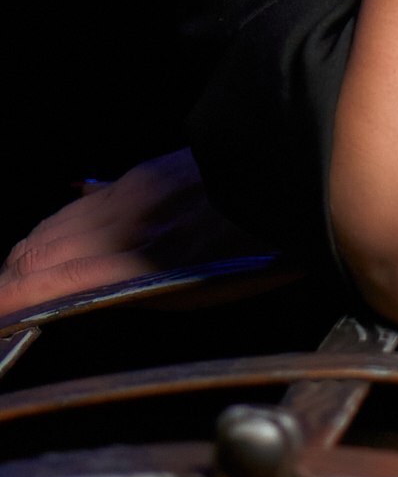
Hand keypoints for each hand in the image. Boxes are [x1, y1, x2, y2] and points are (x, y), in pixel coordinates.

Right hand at [0, 149, 264, 317]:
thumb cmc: (259, 244)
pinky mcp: (145, 173)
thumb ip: (140, 291)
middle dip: (13, 279)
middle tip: (7, 301)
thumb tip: (90, 291)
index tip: (2, 309)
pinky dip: (58, 226)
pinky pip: (85, 202)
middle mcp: (126, 219)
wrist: (290, 167)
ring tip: (17, 280)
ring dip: (30, 254)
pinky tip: (50, 238)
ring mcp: (133, 191)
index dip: (14, 297)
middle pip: (41, 248)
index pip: (54, 279)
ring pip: (59, 222)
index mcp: (139, 257)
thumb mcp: (201, 290)